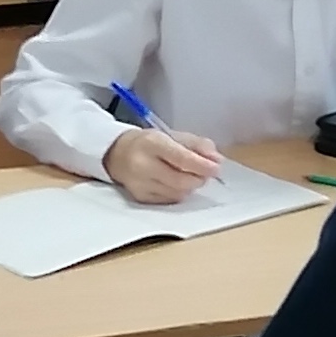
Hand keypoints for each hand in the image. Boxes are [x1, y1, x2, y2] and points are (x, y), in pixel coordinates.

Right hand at [105, 124, 222, 203]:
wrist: (118, 154)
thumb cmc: (151, 143)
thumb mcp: (173, 136)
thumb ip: (198, 145)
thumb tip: (217, 160)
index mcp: (152, 144)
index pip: (181, 158)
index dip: (202, 165)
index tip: (216, 168)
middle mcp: (143, 165)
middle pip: (181, 180)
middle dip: (199, 178)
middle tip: (206, 173)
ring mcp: (140, 184)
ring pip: (178, 193)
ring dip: (190, 186)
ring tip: (189, 176)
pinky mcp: (140, 197)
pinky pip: (170, 200)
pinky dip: (179, 193)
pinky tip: (175, 183)